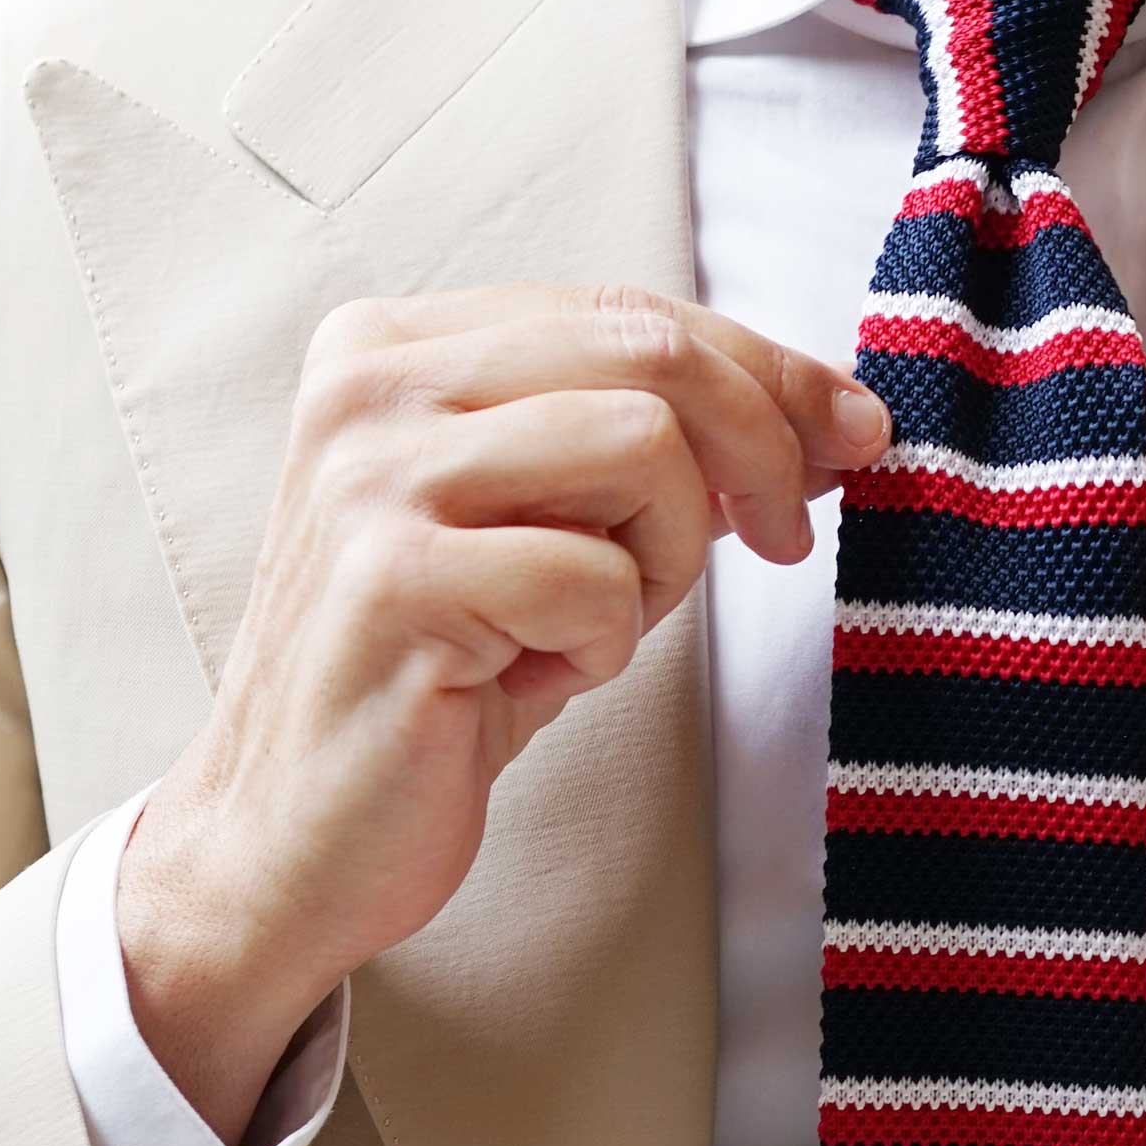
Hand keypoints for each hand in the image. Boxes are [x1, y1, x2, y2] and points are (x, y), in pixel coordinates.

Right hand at [122, 284, 891, 1138]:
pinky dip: (605, 641)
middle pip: (651, 352)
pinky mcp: (393, 580)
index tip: (851, 436)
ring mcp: (371, 477)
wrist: (294, 837)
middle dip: (760, 447)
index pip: (631, 308)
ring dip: (669, 555)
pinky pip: (594, 578)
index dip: (768, 371)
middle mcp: (369, 386)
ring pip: (641, 447)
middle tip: (784, 540)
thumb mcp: (548, 532)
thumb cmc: (436, 682)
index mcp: (395, 346)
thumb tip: (834, 417)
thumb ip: (650, 451)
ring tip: (600, 624)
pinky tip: (533, 677)